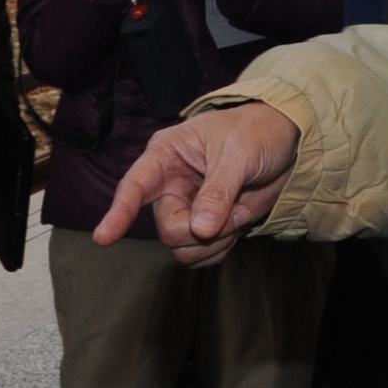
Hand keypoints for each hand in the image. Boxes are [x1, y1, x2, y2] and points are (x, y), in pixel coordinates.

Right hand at [94, 100, 300, 264]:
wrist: (284, 143)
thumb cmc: (256, 133)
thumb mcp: (238, 154)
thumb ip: (218, 191)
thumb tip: (200, 228)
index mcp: (166, 155)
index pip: (135, 186)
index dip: (119, 213)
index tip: (103, 238)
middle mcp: (169, 184)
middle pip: (166, 228)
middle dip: (200, 231)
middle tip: (236, 214)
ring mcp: (187, 207)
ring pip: (182, 247)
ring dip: (214, 242)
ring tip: (240, 215)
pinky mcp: (204, 226)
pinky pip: (199, 254)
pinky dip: (220, 249)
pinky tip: (237, 226)